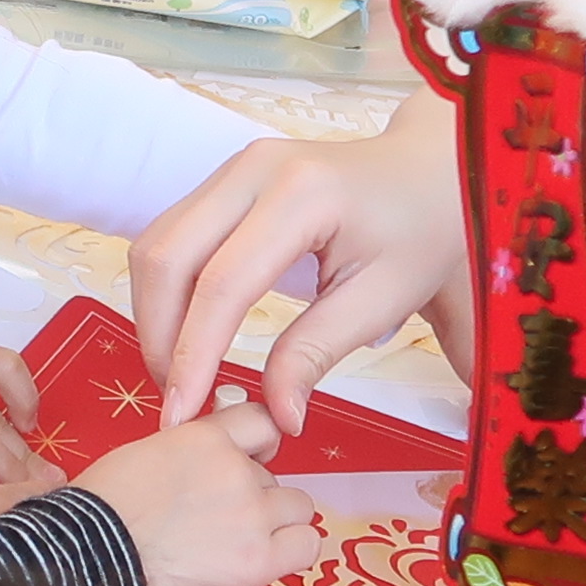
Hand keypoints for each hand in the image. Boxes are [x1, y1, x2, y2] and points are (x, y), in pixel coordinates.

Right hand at [79, 402, 315, 585]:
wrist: (92, 556)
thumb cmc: (101, 512)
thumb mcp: (143, 456)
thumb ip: (185, 452)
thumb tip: (202, 461)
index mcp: (205, 437)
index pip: (261, 422)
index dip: (257, 447)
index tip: (249, 462)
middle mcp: (236, 469)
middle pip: (274, 476)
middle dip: (255, 496)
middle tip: (221, 521)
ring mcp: (252, 514)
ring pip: (298, 507)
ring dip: (276, 523)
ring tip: (240, 544)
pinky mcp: (260, 559)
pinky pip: (308, 545)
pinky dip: (293, 552)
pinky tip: (267, 560)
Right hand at [128, 104, 464, 435]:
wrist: (429, 173)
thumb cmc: (419, 231)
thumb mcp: (383, 299)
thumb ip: (318, 353)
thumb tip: (278, 417)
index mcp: (302, 195)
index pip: (222, 283)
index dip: (194, 353)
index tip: (183, 411)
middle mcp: (254, 169)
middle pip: (167, 257)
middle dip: (160, 337)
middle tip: (177, 398)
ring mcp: (234, 168)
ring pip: (156, 244)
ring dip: (155, 314)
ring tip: (180, 372)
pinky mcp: (225, 179)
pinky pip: (171, 234)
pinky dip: (167, 290)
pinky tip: (187, 332)